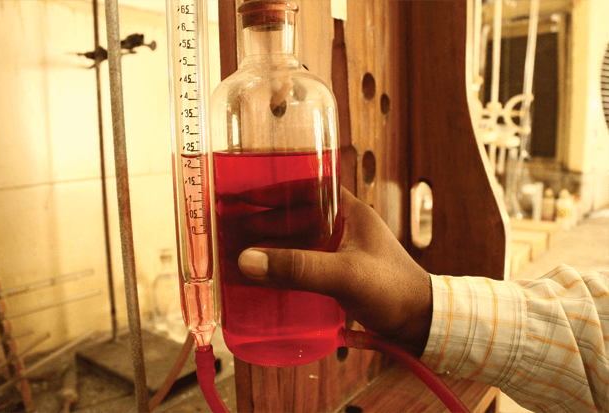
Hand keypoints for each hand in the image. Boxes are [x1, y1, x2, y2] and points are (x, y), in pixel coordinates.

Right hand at [238, 186, 432, 356]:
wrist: (421, 323)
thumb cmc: (392, 289)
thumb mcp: (345, 274)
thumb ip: (299, 268)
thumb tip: (247, 260)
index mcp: (349, 210)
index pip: (305, 187)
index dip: (272, 189)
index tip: (242, 195)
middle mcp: (342, 225)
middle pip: (294, 215)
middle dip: (262, 220)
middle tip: (229, 225)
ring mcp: (339, 250)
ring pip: (296, 239)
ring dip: (269, 244)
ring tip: (238, 250)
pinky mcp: (337, 273)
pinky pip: (302, 262)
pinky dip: (282, 265)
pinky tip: (263, 275)